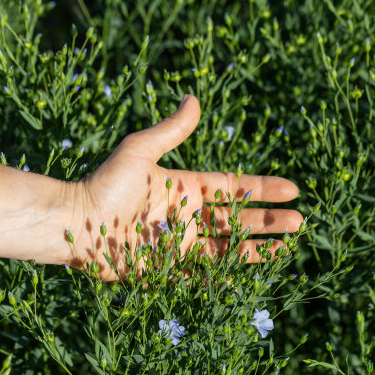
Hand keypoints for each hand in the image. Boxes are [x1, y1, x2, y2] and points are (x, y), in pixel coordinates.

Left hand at [68, 95, 302, 280]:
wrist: (74, 223)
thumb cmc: (105, 185)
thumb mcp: (139, 152)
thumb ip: (170, 131)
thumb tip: (193, 97)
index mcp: (185, 189)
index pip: (232, 188)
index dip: (262, 188)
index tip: (292, 189)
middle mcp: (186, 218)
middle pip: (236, 220)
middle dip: (268, 221)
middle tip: (300, 222)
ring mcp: (178, 246)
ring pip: (226, 250)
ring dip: (255, 249)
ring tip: (286, 248)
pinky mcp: (166, 270)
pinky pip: (202, 276)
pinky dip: (225, 277)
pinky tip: (249, 277)